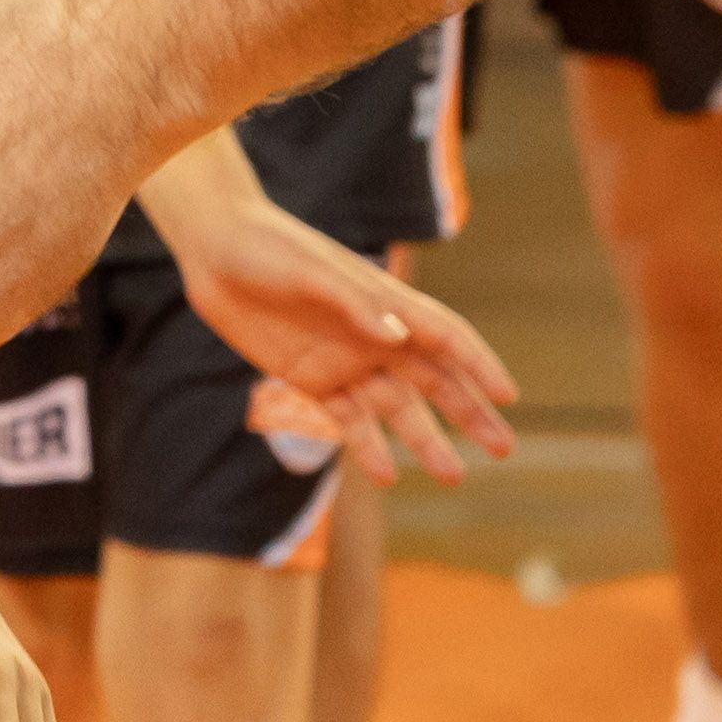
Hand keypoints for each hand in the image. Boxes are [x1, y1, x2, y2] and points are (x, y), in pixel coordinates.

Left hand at [130, 162, 516, 486]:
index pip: (444, 336)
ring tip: (453, 474)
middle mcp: (374, 335)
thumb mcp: (308, 271)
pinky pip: (348, 419)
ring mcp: (345, 359)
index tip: (507, 395)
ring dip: (425, 440)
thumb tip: (398, 338)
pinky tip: (386, 474)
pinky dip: (368, 446)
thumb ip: (352, 303)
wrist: (215, 249)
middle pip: (434, 380)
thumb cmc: (267, 247)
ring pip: (397, 408)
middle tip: (504, 448)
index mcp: (384, 300)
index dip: (477, 364)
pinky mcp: (312, 379)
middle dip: (469, 412)